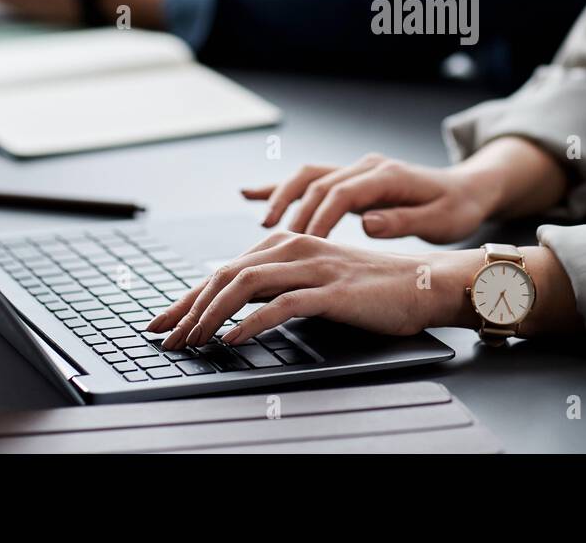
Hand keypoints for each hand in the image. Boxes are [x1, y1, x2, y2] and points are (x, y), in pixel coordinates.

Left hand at [149, 231, 483, 348]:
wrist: (423, 283)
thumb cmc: (371, 288)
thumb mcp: (317, 279)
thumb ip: (280, 283)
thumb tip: (236, 305)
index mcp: (289, 242)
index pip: (224, 269)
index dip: (187, 297)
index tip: (162, 321)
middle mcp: (296, 247)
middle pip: (225, 274)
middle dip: (187, 308)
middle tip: (164, 337)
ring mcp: (313, 266)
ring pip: (246, 285)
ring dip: (210, 315)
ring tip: (191, 341)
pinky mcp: (331, 289)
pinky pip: (282, 304)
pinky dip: (251, 322)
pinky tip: (233, 339)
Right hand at [243, 152, 496, 242]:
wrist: (469, 189)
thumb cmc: (459, 208)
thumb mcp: (442, 220)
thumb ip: (404, 221)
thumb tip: (368, 223)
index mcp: (388, 176)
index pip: (342, 193)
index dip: (320, 218)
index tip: (304, 244)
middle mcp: (368, 167)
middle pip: (318, 183)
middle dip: (294, 213)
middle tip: (275, 245)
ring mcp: (358, 170)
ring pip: (309, 177)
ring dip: (282, 198)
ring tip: (263, 225)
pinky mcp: (352, 180)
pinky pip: (311, 180)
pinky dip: (282, 188)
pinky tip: (252, 195)